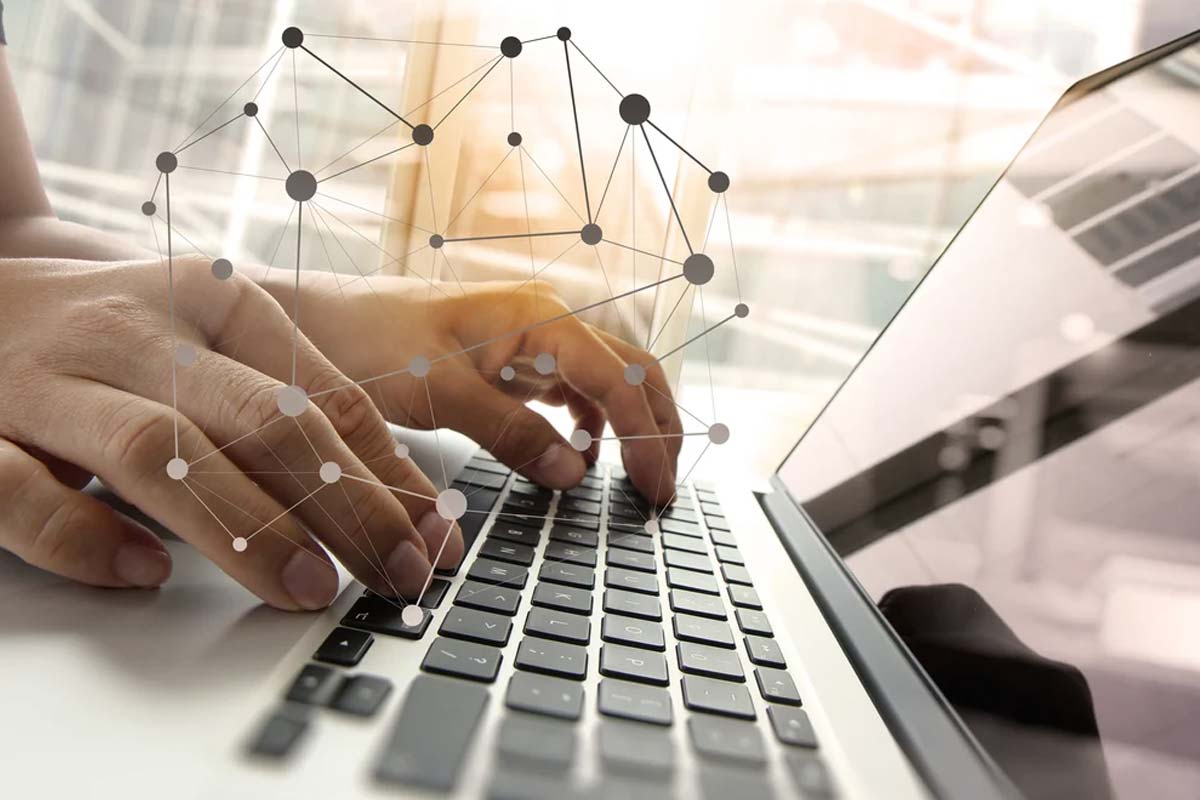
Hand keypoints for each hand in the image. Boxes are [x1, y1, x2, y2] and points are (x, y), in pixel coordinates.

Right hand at [0, 256, 462, 607]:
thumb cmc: (113, 337)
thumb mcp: (209, 345)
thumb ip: (293, 409)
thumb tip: (402, 498)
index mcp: (208, 300)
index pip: (319, 391)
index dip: (386, 471)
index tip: (432, 538)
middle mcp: (135, 330)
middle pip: (258, 417)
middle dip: (342, 503)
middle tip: (394, 575)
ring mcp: (48, 379)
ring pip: (156, 449)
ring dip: (243, 526)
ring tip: (306, 588)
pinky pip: (21, 490)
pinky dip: (83, 537)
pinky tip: (144, 573)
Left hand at [262, 274, 682, 503]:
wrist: (317, 319)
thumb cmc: (368, 340)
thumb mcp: (438, 392)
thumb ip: (510, 432)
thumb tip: (575, 473)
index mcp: (540, 317)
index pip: (620, 381)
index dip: (647, 439)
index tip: (655, 491)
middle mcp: (547, 321)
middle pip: (633, 373)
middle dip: (659, 429)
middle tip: (664, 492)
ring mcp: (533, 339)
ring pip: (609, 382)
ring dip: (633, 427)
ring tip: (640, 480)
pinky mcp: (514, 360)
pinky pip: (573, 390)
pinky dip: (593, 424)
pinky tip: (584, 455)